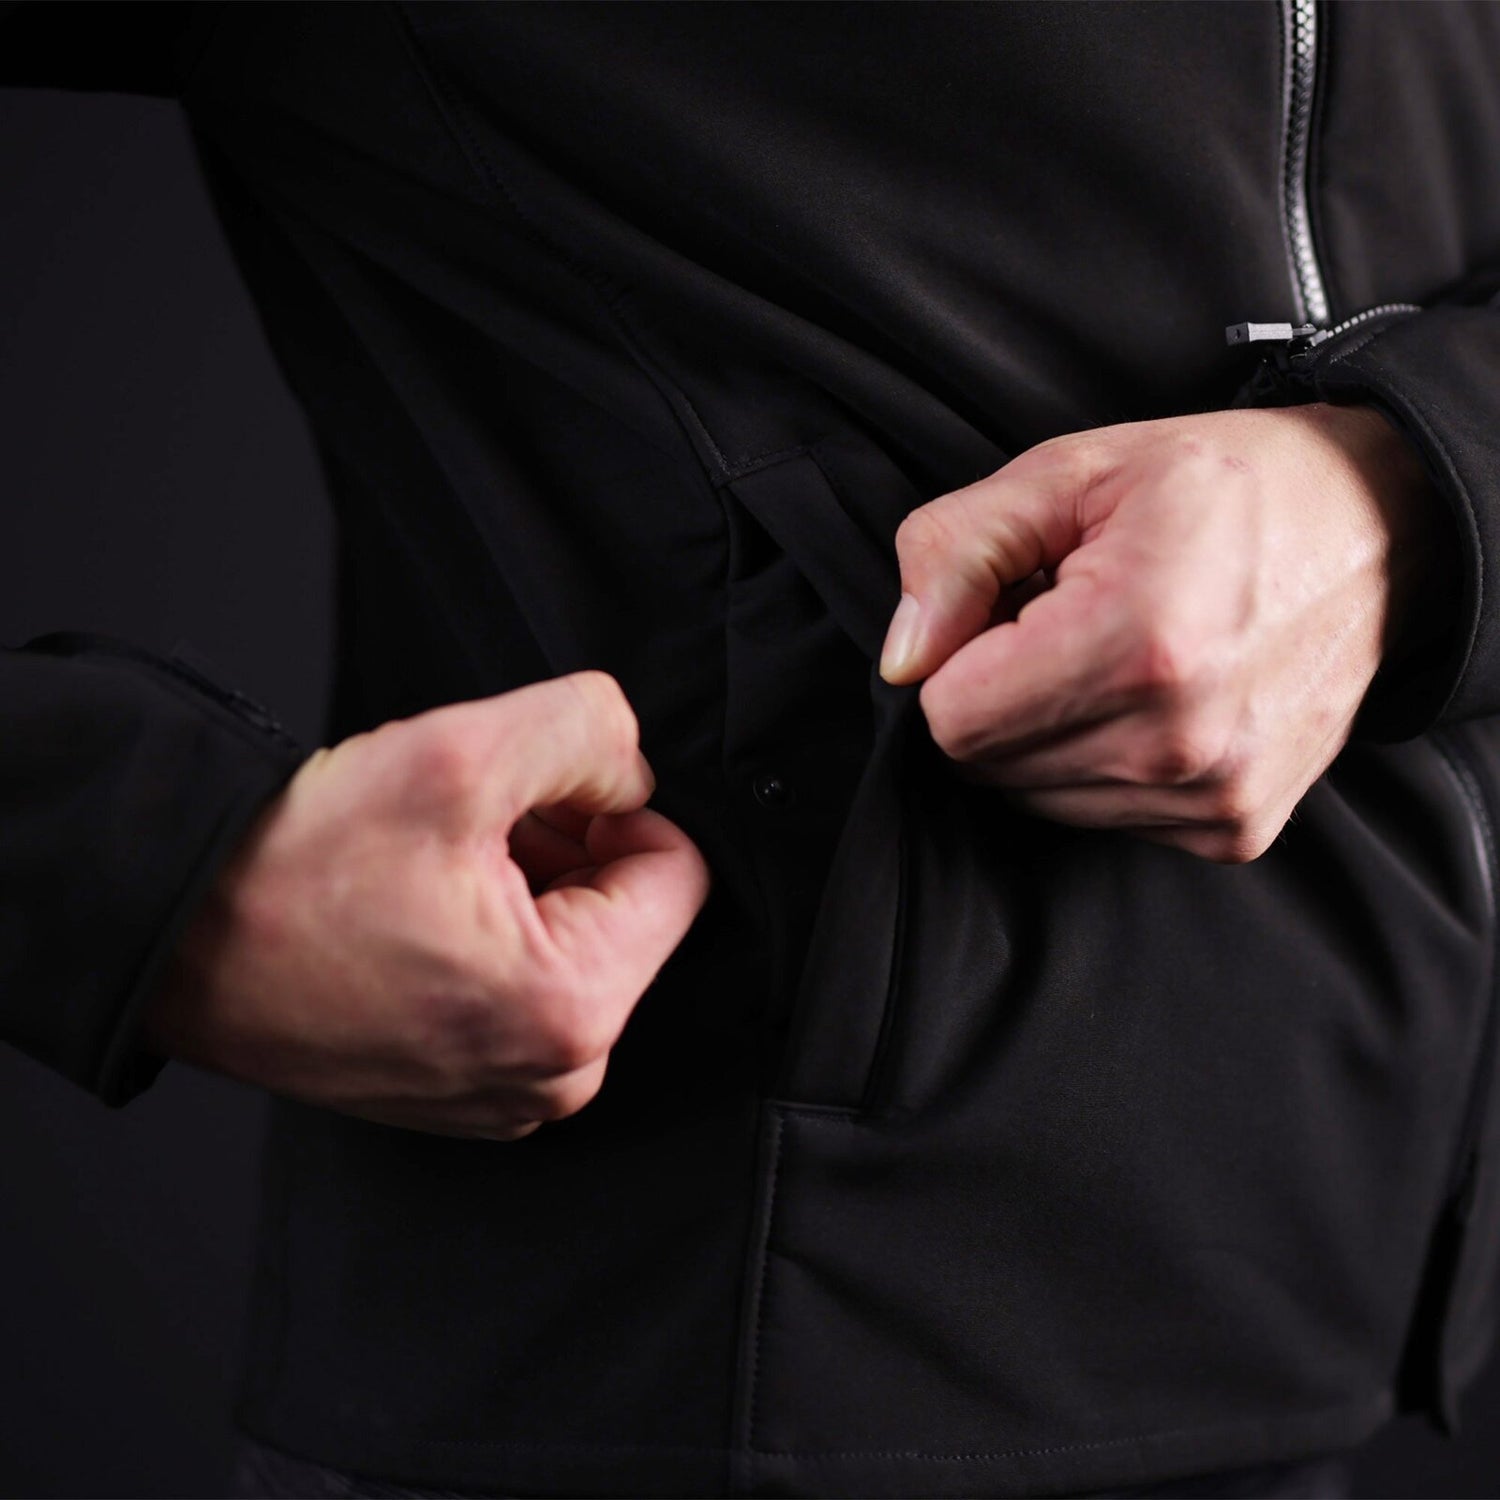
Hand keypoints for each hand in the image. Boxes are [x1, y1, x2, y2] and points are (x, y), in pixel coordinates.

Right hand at [142, 671, 710, 1138]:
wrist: (169, 937)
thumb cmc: (288, 873)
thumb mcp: (460, 754)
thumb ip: (591, 734)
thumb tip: (630, 774)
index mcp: (570, 1011)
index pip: (678, 873)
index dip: (616, 807)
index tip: (539, 795)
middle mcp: (550, 1077)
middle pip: (627, 913)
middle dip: (570, 846)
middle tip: (475, 824)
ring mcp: (503, 1094)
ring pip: (576, 946)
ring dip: (529, 884)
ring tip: (438, 864)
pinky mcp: (461, 1088)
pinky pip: (523, 989)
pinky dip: (493, 933)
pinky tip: (420, 907)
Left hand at [879, 403, 1439, 861]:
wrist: (1375, 526)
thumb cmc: (1223, 488)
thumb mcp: (1073, 473)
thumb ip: (958, 552)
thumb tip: (902, 659)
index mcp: (1141, 641)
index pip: (953, 720)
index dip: (956, 659)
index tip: (1009, 609)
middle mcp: (1183, 740)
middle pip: (990, 767)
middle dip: (1001, 694)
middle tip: (1066, 623)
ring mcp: (1217, 796)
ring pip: (1039, 799)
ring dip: (1052, 732)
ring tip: (1115, 654)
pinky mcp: (1235, 828)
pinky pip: (1103, 817)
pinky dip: (1105, 762)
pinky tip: (1155, 697)